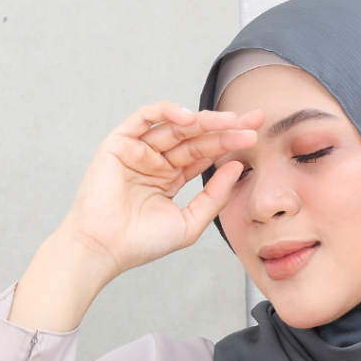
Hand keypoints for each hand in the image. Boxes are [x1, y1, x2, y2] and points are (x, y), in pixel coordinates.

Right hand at [9, 102, 261, 331]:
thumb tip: (238, 167)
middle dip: (224, 128)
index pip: (204, 154)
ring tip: (231, 121)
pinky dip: (167, 112)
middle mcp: (155, 161)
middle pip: (195, 138)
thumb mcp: (190, 222)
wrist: (105, 249)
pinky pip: (145, 118)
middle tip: (253, 120)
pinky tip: (191, 118)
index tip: (255, 135)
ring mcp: (137, 150)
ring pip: (176, 127)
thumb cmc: (142, 243)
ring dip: (204, 121)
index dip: (229, 144)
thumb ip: (214, 196)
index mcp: (170, 178)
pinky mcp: (119, 143)